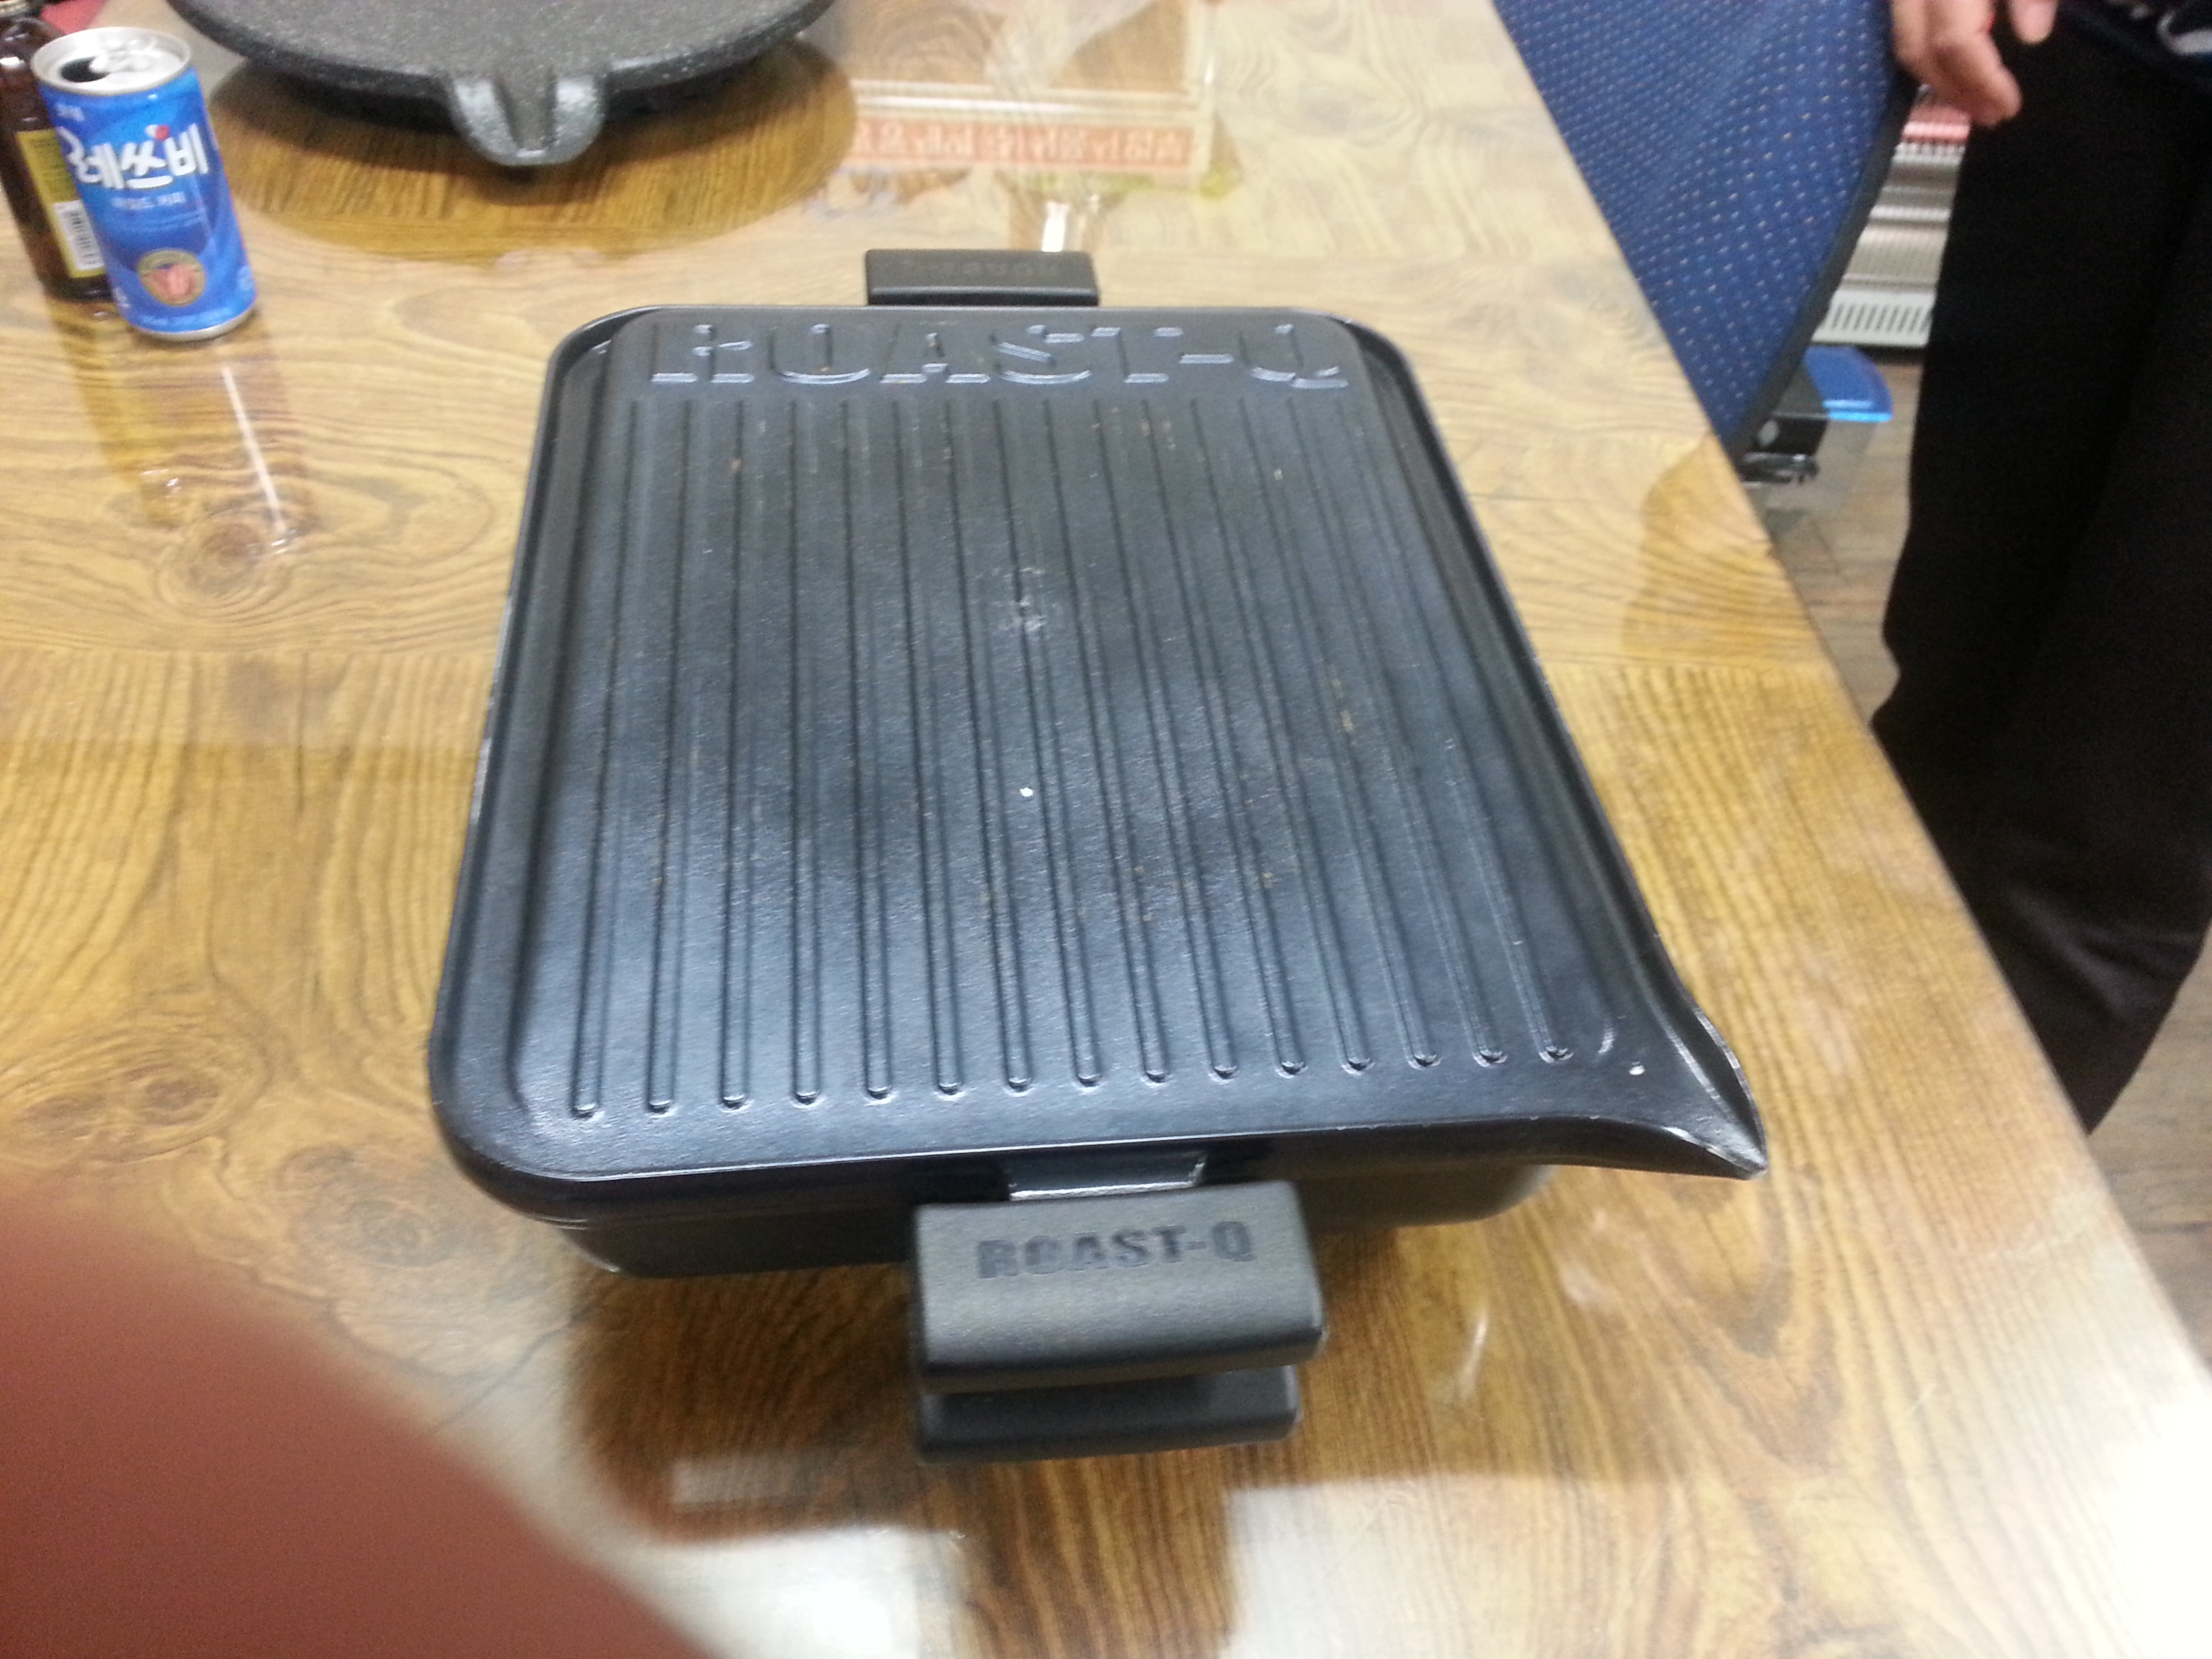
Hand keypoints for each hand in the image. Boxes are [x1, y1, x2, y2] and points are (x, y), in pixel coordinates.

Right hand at [1891, 0, 2059, 123]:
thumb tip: (2033, 35)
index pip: (1955, 42)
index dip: (1982, 80)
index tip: (2009, 107)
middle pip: (1918, 50)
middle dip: (1953, 91)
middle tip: (1988, 117)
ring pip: (1904, 43)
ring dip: (1937, 80)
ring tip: (1972, 102)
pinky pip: (1904, 27)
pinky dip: (1927, 54)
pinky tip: (1953, 69)